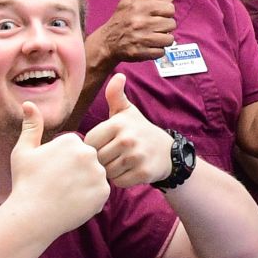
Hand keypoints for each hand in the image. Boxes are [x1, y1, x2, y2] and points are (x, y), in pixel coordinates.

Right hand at [3, 102, 109, 240]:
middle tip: (58, 185)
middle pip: (87, 161)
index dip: (62, 162)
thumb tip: (29, 103)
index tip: (50, 173)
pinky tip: (73, 203)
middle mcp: (89, 154)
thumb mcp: (24, 152)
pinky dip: (89, 199)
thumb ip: (31, 126)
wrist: (33, 216)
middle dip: (76, 172)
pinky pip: (99, 193)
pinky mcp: (104, 192)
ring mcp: (98, 173)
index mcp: (72, 141)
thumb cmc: (25, 182)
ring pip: (94, 177)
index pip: (74, 149)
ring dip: (84, 185)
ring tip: (65, 194)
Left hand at [86, 73, 174, 188]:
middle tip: (114, 155)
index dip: (95, 145)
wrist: (168, 152)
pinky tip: (129, 171)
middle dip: (103, 160)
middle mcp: (128, 139)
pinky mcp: (143, 173)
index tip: (105, 143)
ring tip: (121, 162)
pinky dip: (122, 180)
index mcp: (119, 124)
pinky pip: (119, 182)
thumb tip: (118, 76)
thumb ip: (116, 95)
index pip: (90, 142)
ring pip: (107, 171)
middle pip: (98, 158)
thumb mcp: (127, 112)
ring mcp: (136, 157)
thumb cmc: (140, 131)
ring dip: (111, 171)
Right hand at [91, 0, 176, 64]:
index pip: (170, 9)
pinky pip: (161, 52)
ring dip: (163, 39)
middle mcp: (141, 22)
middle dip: (164, 27)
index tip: (156, 15)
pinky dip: (157, 51)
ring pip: (168, 39)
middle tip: (153, 27)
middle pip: (171, 25)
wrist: (107, 41)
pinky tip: (148, 46)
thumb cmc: (122, 17)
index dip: (165, 13)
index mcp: (141, 6)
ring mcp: (141, 38)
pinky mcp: (140, 52)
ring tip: (152, 36)